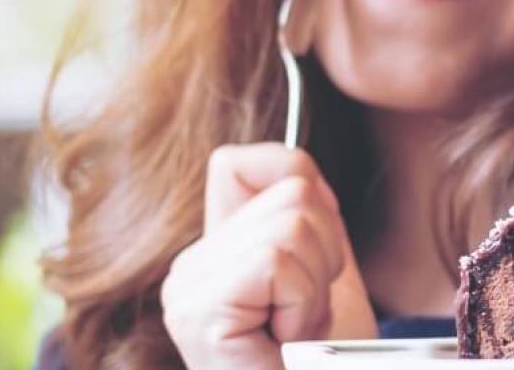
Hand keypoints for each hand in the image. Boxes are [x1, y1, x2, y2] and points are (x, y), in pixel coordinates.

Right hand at [162, 144, 378, 368]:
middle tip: (307, 320)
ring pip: (293, 222)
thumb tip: (300, 169)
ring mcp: (187, 288)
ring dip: (318, 287)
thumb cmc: (322, 364)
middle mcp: (189, 267)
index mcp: (216, 253)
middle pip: (292, 191)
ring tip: (298, 334)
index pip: (243, 163)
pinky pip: (278, 261)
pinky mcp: (199, 310)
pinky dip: (305, 304)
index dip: (303, 189)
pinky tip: (285, 344)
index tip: (320, 259)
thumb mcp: (325, 278)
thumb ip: (310, 222)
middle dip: (327, 257)